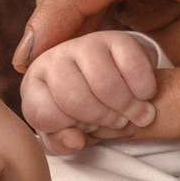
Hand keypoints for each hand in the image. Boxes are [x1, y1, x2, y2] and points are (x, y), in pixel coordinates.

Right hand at [15, 0, 179, 180]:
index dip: (67, 0)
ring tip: (52, 95)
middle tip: (37, 88)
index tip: (33, 54)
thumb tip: (94, 109)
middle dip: (56, 20)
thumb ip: (176, 105)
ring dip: (62, 34)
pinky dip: (79, 41)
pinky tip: (71, 84)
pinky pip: (103, 3)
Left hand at [21, 29, 163, 152]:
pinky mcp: (118, 38)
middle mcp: (55, 58)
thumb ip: (62, 142)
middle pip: (76, 99)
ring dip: (126, 108)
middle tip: (116, 122)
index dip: (67, 129)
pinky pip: (134, 68)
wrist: (113, 73)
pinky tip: (143, 95)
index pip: (43, 113)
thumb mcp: (65, 129)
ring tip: (130, 113)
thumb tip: (75, 140)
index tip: (84, 130)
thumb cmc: (82, 107)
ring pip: (105, 84)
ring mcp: (86, 44)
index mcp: (35, 84)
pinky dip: (144, 91)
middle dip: (102, 119)